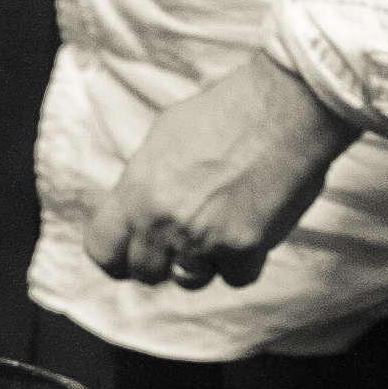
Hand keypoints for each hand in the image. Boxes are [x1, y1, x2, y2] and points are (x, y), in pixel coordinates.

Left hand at [84, 56, 362, 288]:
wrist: (284, 109)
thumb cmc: (225, 112)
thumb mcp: (162, 138)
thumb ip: (143, 183)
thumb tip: (136, 209)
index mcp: (137, 190)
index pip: (103, 250)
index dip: (115, 256)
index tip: (129, 253)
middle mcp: (164, 220)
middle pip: (145, 271)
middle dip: (160, 260)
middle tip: (179, 240)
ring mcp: (204, 238)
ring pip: (190, 279)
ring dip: (201, 263)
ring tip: (216, 231)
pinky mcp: (246, 247)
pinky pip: (235, 277)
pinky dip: (242, 262)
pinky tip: (248, 233)